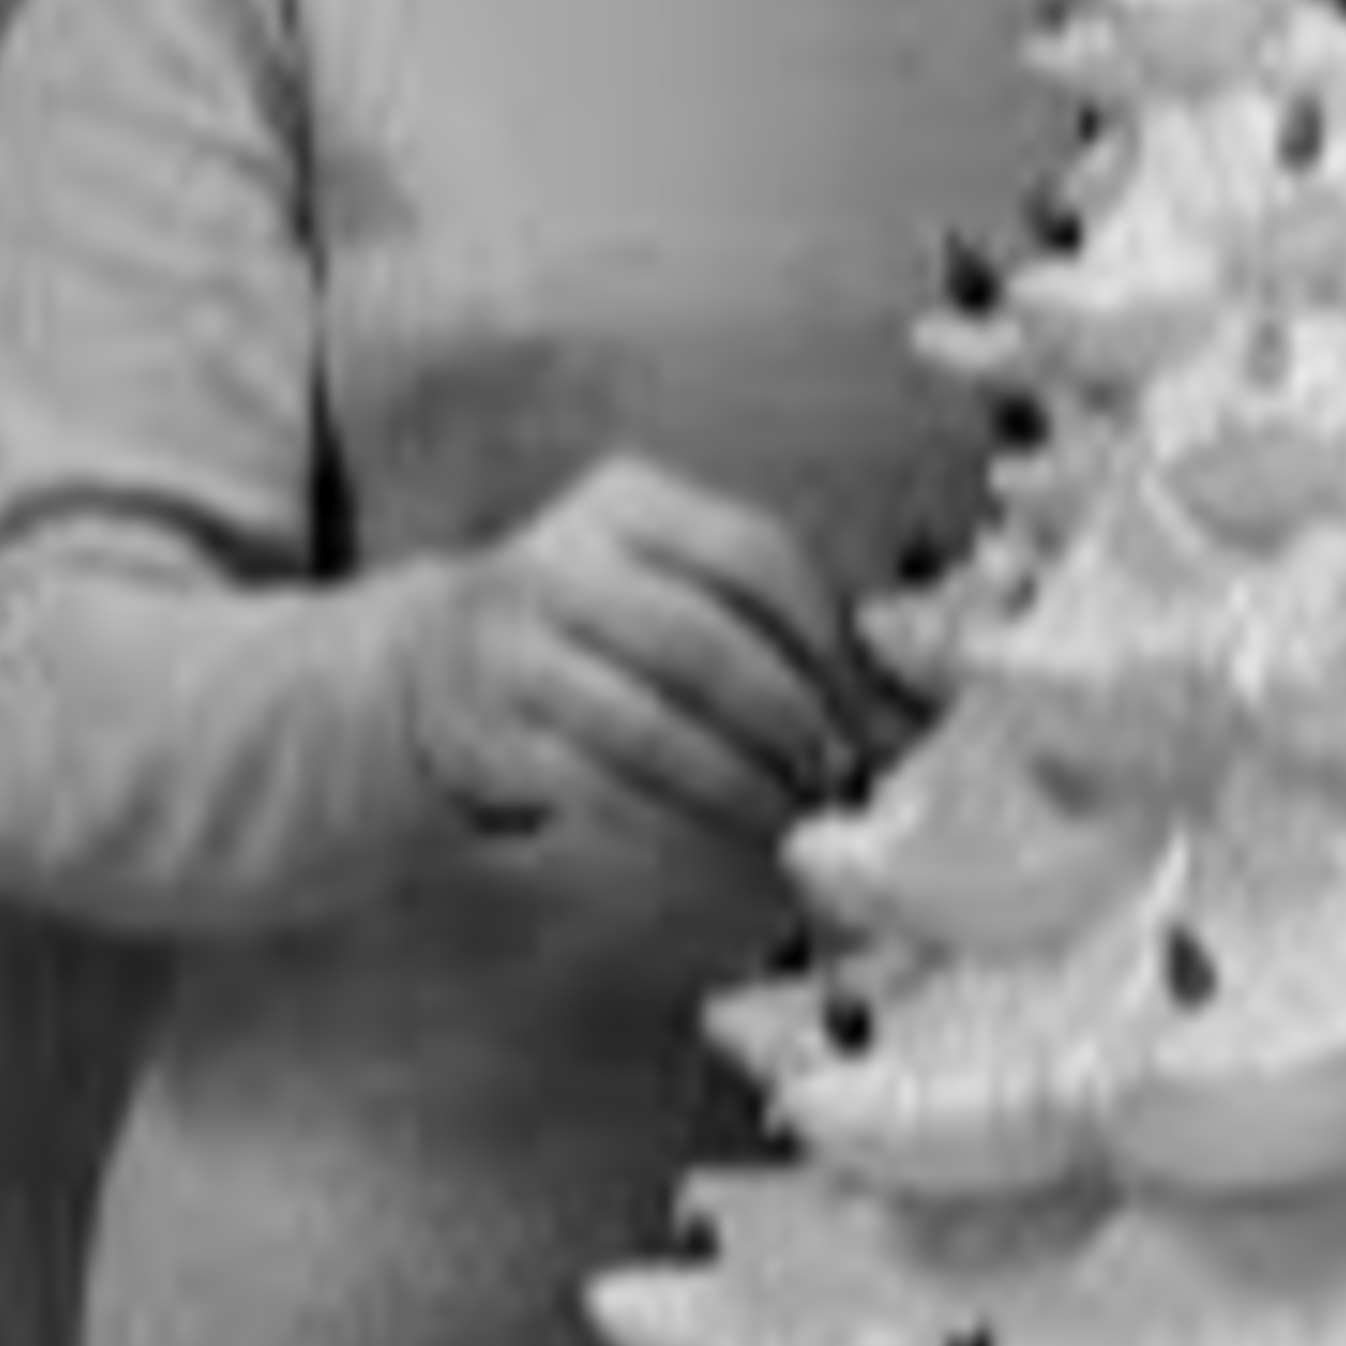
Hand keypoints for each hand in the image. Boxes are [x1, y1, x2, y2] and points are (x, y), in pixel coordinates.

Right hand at [405, 455, 882, 856]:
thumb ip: (775, 618)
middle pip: (702, 641)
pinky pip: (595, 785)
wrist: (437, 664)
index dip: (828, 638)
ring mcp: (512, 646)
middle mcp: (561, 558)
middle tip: (840, 774)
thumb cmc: (602, 625)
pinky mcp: (487, 730)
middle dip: (787, 720)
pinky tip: (719, 845)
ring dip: (736, 784)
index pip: (755, 553)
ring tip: (791, 820)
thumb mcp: (672, 579)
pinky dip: (673, 825)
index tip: (875, 709)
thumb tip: (908, 701)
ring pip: (647, 724)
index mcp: (629, 500)